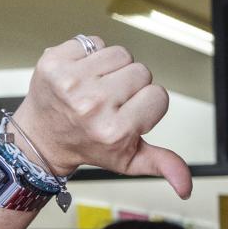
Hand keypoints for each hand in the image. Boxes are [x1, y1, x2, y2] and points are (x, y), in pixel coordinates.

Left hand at [10, 37, 191, 197]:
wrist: (41, 136)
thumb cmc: (87, 145)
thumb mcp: (129, 160)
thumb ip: (162, 165)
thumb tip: (186, 186)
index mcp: (114, 130)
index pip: (159, 95)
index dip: (148, 104)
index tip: (129, 113)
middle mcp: (92, 104)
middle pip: (141, 71)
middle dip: (131, 84)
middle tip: (112, 100)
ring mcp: (70, 81)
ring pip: (120, 53)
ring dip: (112, 67)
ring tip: (97, 85)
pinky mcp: (54, 61)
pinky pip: (92, 42)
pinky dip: (90, 55)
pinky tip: (82, 73)